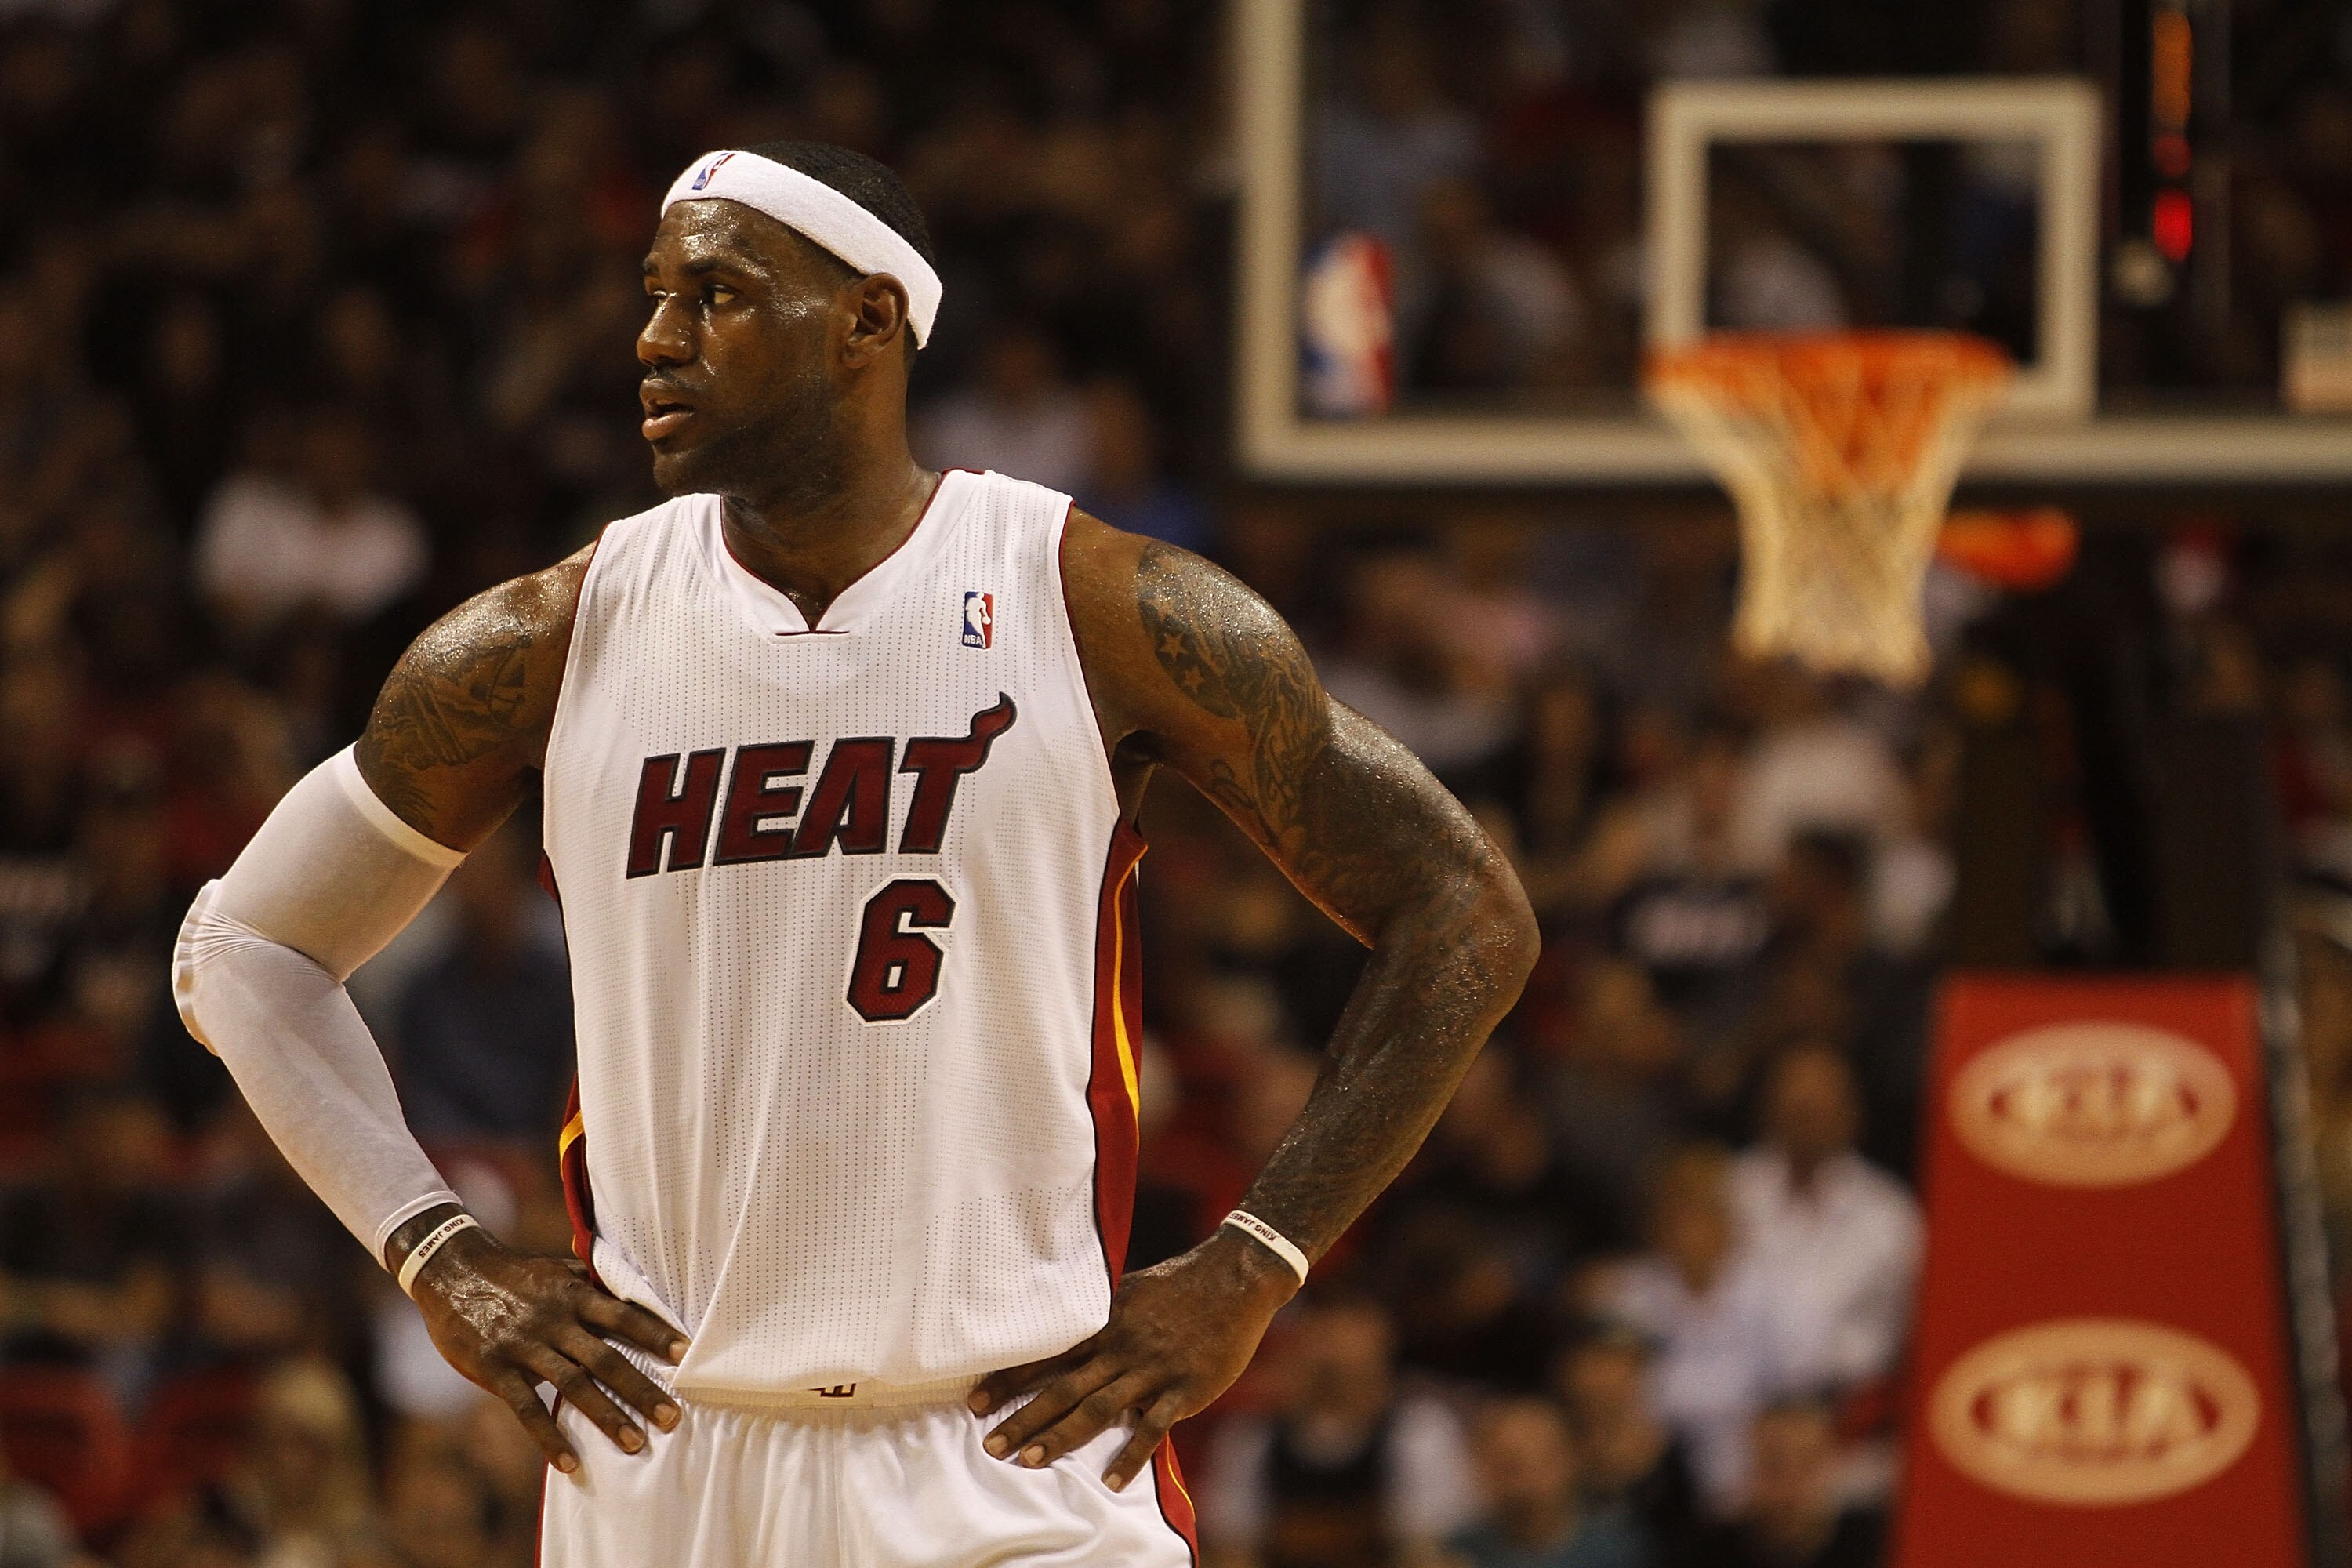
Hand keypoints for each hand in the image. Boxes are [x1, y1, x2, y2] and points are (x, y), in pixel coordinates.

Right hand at [407, 1223, 689, 1472]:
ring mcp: (524, 1346)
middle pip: (605, 1358)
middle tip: (673, 1417)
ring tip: (636, 1444)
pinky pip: (526, 1409)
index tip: (686, 1355)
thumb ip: (592, 1285)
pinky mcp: (495, 1369)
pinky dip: (549, 1438)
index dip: (655, 1334)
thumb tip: (636, 1295)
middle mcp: (553, 1320)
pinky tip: (571, 1463)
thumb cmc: (513, 1274)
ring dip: (606, 1417)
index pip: (623, 1316)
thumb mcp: (555, 1270)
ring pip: (572, 1386)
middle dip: (641, 1389)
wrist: (452, 1271)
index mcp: (572, 1293)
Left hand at [969, 1227, 1297, 1489]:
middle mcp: (1121, 1347)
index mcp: (1106, 1321)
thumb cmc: (1181, 1282)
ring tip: (1030, 1461)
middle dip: (1024, 1417)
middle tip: (991, 1445)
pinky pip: (1152, 1429)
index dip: (1010, 1379)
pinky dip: (1130, 1456)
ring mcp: (1152, 1370)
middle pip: (1064, 1387)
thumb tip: (1068, 1328)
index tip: (976, 1401)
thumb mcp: (1131, 1288)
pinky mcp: (1184, 1390)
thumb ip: (1101, 1314)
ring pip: (1098, 1408)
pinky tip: (1110, 1481)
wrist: (1236, 1278)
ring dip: (1061, 1436)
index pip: (1047, 1354)